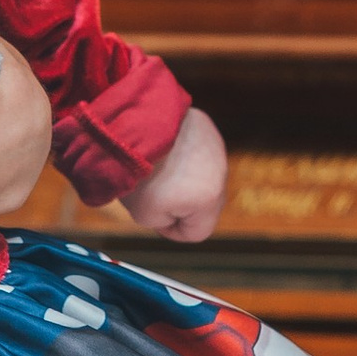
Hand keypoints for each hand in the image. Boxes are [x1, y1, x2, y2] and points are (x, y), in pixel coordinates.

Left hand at [124, 106, 229, 245]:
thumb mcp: (145, 215)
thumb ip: (165, 223)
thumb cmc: (139, 171)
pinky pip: (194, 148)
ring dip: (181, 175)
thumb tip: (172, 211)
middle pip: (203, 203)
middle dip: (179, 202)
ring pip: (200, 174)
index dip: (172, 231)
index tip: (153, 216)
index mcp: (211, 199)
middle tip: (153, 192)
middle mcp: (220, 172)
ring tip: (156, 166)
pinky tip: (161, 147)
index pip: (197, 233)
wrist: (135, 122)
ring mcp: (215, 146)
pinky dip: (180, 151)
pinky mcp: (205, 125)